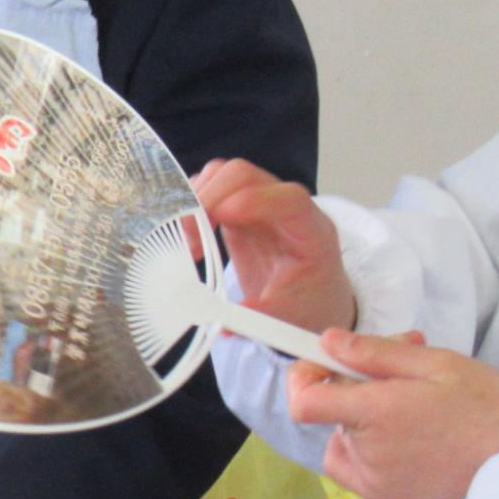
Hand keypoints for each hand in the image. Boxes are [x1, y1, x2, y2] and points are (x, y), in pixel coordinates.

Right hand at [193, 157, 356, 334]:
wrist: (309, 295)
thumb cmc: (306, 301)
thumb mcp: (289, 316)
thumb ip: (259, 316)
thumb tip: (224, 323)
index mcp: (310, 230)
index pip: (289, 198)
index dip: (254, 201)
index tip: (221, 217)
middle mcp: (284, 206)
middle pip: (245, 175)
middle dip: (210, 197)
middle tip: (190, 235)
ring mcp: (259, 201)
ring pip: (223, 175)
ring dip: (196, 199)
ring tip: (188, 239)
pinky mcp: (237, 206)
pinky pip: (211, 186)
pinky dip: (192, 202)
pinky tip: (188, 233)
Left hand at [287, 329, 498, 498]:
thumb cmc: (493, 411)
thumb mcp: (437, 364)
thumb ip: (374, 353)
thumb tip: (328, 342)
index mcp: (374, 416)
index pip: (304, 401)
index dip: (305, 376)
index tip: (327, 360)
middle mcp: (367, 454)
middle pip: (334, 412)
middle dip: (360, 383)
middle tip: (409, 361)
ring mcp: (377, 483)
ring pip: (349, 438)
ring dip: (371, 414)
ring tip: (422, 396)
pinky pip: (364, 466)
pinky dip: (378, 445)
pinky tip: (418, 430)